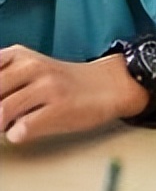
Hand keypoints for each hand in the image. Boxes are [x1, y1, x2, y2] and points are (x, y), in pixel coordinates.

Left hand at [0, 45, 146, 142]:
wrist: (109, 86)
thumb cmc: (63, 83)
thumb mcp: (29, 67)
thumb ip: (3, 76)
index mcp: (20, 56)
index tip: (2, 96)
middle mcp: (34, 67)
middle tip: (4, 117)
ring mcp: (49, 87)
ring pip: (1, 112)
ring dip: (1, 125)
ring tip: (12, 124)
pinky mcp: (61, 108)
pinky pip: (21, 129)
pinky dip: (17, 134)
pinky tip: (27, 129)